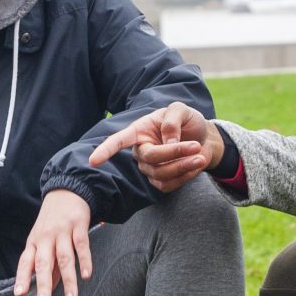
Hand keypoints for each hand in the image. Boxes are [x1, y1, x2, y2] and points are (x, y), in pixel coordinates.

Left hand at [12, 188, 94, 295]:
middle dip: (43, 284)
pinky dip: (85, 261)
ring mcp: (62, 231)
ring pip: (65, 259)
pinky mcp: (78, 225)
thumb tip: (51, 288)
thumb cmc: (52, 220)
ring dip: (68, 281)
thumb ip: (48, 264)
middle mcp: (46, 237)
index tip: (19, 294)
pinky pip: (81, 246)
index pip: (26, 262)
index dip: (22, 278)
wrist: (66, 189)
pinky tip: (86, 275)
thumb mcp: (44, 239)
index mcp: (34, 242)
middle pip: (44, 263)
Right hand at [86, 102, 223, 193]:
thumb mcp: (182, 110)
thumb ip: (172, 121)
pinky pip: (169, 185)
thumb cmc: (187, 121)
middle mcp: (140, 150)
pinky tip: (196, 166)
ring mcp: (149, 168)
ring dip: (183, 166)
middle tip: (196, 146)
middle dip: (174, 153)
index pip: (118, 141)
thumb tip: (167, 143)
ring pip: (161, 174)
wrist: (202, 137)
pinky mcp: (161, 181)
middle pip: (150, 158)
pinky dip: (186, 176)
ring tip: (200, 157)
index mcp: (139, 130)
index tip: (93, 161)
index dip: (106, 150)